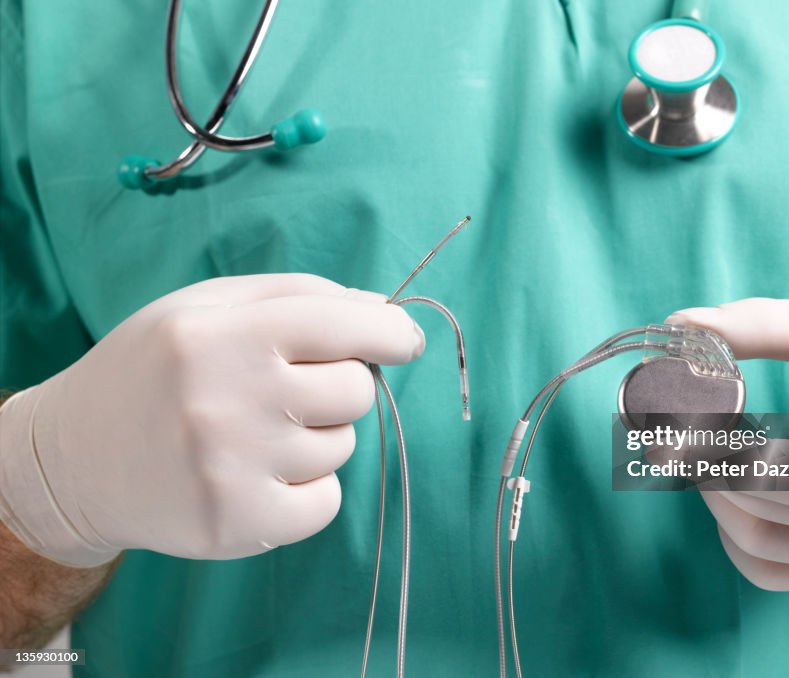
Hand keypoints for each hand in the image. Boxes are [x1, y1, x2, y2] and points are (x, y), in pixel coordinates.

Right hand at [0, 274, 424, 565]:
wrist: (75, 463)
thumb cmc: (153, 370)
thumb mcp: (206, 307)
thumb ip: (296, 296)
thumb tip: (381, 312)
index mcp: (218, 336)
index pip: (340, 326)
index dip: (389, 332)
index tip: (405, 341)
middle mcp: (226, 402)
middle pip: (354, 390)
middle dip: (339, 386)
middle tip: (291, 390)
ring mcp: (233, 471)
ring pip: (341, 446)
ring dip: (316, 437)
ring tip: (255, 433)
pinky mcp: (239, 526)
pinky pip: (329, 503)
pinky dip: (310, 489)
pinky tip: (259, 474)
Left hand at [666, 298, 788, 589]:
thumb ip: (761, 325)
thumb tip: (680, 323)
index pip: (772, 477)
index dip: (713, 454)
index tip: (676, 423)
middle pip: (757, 509)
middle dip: (703, 468)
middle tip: (670, 428)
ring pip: (757, 545)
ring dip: (715, 502)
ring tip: (701, 453)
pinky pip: (774, 573)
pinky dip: (737, 542)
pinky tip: (728, 497)